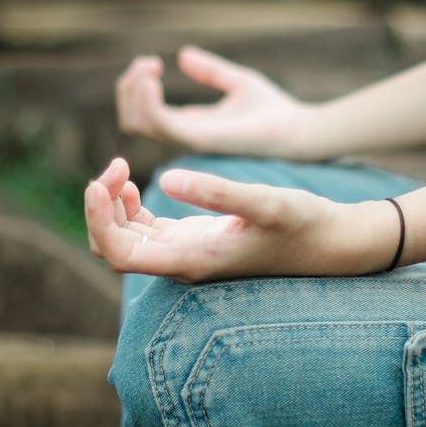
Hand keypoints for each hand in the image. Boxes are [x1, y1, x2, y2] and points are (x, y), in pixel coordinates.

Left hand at [85, 158, 394, 281]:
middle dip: (100, 208)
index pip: (118, 255)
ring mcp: (185, 251)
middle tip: (116, 165)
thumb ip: (217, 192)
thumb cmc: (302, 223)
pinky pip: (142, 228)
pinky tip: (137, 181)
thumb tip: (164, 179)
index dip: (97, 221)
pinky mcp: (192, 239)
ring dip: (111, 204)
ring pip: (123, 238)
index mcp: (191, 260)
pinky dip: (128, 205)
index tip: (99, 181)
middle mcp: (181, 262)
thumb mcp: (266, 201)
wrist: (328, 241)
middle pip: (112, 247)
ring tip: (122, 168)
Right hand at [115, 46, 312, 157]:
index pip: (144, 114)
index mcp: (190, 124)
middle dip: (128, 88)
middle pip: (132, 120)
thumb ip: (210, 71)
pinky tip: (155, 77)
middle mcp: (185, 134)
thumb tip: (183, 54)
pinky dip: (148, 101)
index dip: (136, 86)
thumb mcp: (237, 82)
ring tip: (150, 68)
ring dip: (134, 92)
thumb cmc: (274, 110)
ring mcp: (190, 138)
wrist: (299, 130)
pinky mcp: (201, 138)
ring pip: (138, 123)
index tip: (151, 62)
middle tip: (148, 64)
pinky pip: (159, 124)